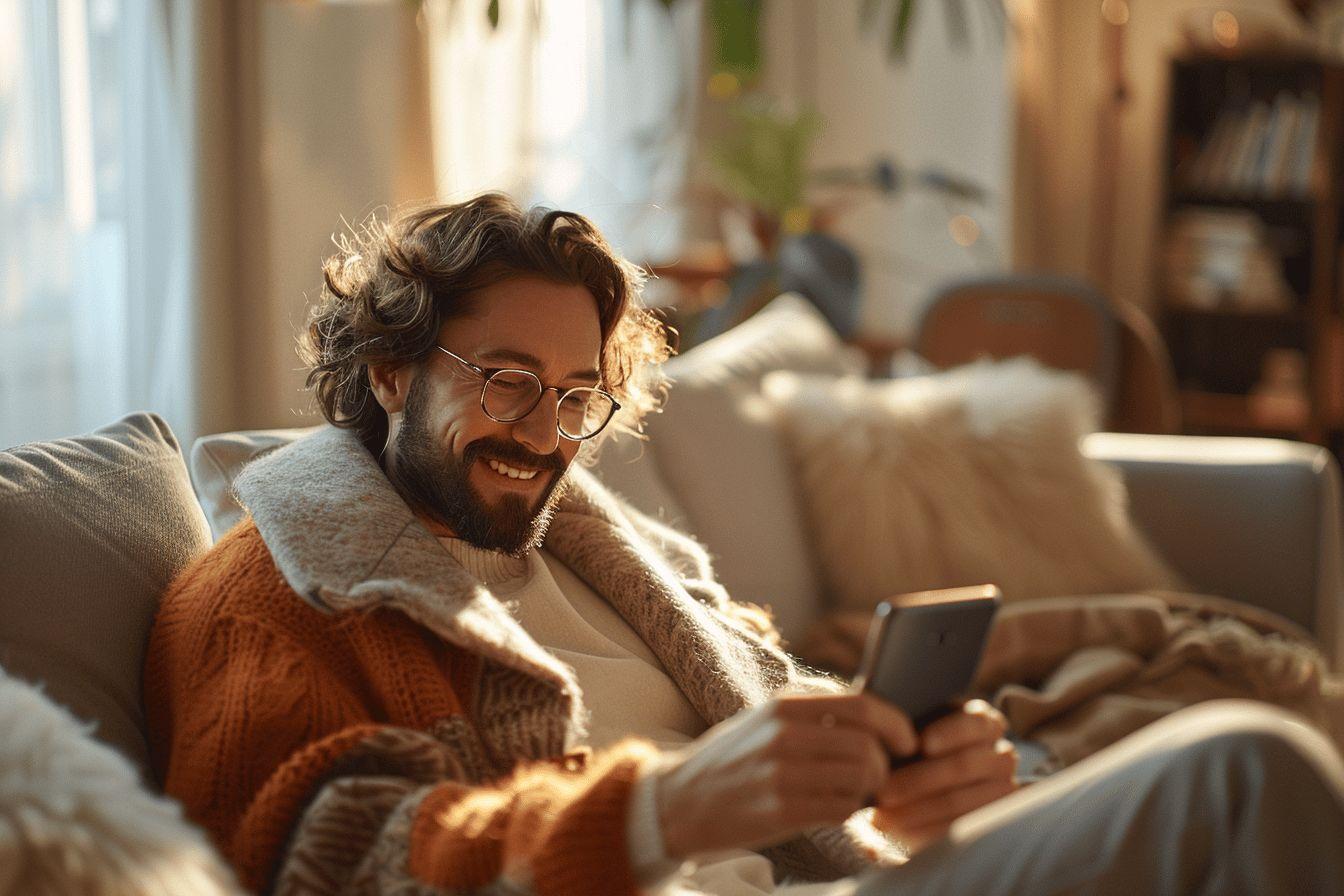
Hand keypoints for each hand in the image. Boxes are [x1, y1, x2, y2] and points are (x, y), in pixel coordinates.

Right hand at [652, 692, 917, 858]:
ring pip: (860, 778)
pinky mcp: (781, 811)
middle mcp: (783, 736)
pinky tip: (837, 808)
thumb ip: (812, 713)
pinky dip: (850, 810)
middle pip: (867, 745)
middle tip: (880, 776)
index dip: (896, 723)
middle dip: (885, 764)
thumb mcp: (764, 720)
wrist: (678, 801)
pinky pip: (841, 809)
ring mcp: (781, 774)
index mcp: (784, 706)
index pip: (862, 705)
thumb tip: (875, 714)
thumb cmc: (732, 761)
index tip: (908, 740)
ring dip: (869, 790)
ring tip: (857, 793)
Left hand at [872, 699, 1018, 853]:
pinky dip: (926, 831)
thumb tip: (897, 738)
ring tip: (884, 816)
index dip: (950, 733)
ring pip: (960, 801)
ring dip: (917, 810)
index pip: (975, 723)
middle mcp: (1002, 755)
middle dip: (920, 780)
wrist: (918, 791)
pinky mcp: (996, 822)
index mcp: (985, 722)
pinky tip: (901, 833)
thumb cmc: (913, 754)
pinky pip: (959, 830)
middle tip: (884, 793)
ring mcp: (1004, 790)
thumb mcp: (913, 735)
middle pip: (964, 765)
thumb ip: (910, 733)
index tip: (923, 744)